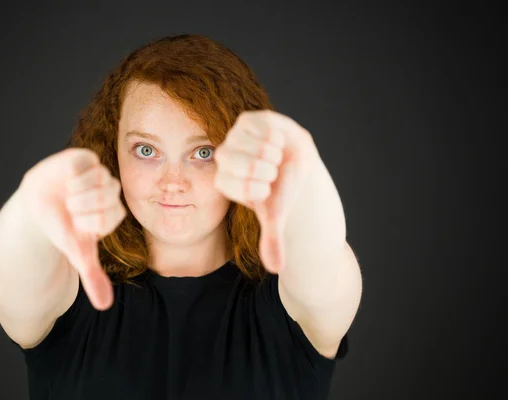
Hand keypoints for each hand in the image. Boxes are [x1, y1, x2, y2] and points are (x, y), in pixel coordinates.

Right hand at [19, 148, 126, 309]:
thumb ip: (92, 277)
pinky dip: (72, 176)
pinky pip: (85, 164)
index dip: (88, 222)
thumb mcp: (77, 253)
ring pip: (98, 181)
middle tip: (70, 210)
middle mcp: (111, 191)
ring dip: (77, 193)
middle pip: (107, 197)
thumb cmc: (61, 228)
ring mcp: (99, 173)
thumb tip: (104, 306)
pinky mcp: (86, 158)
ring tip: (67, 196)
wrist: (37, 206)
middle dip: (82, 208)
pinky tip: (66, 180)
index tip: (76, 224)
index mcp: (113, 212)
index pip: (111, 217)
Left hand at [213, 110, 316, 273]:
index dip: (255, 188)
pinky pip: (259, 125)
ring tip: (276, 158)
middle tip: (273, 173)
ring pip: (251, 144)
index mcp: (224, 181)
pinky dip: (273, 135)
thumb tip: (276, 268)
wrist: (295, 168)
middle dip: (263, 171)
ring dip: (270, 154)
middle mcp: (225, 158)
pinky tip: (278, 142)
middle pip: (238, 162)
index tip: (266, 190)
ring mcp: (235, 138)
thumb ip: (272, 239)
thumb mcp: (276, 217)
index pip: (232, 183)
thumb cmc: (280, 193)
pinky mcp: (249, 121)